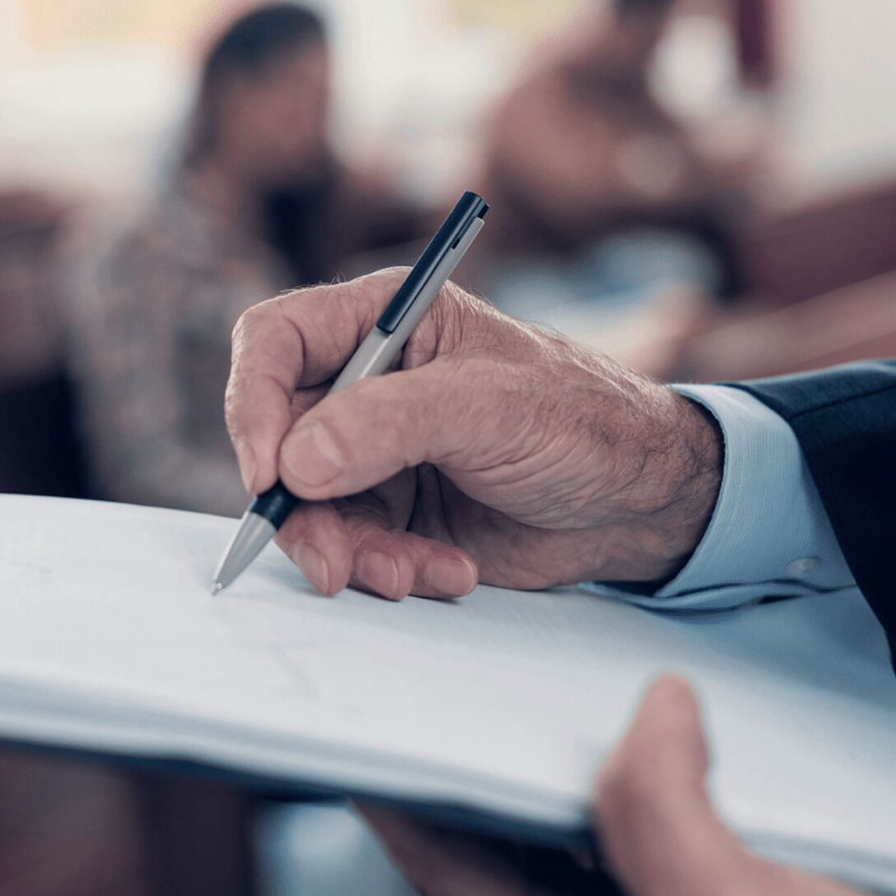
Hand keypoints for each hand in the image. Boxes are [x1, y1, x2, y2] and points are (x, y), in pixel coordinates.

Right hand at [223, 270, 720, 599]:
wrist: (643, 504)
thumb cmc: (585, 422)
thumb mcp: (490, 408)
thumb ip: (388, 424)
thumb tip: (294, 462)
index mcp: (385, 322)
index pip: (275, 340)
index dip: (253, 401)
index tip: (267, 472)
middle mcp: (367, 383)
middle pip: (278, 438)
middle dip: (301, 508)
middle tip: (331, 560)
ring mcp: (376, 452)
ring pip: (308, 506)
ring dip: (349, 552)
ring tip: (410, 573)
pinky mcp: (394, 512)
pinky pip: (352, 547)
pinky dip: (389, 570)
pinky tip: (449, 572)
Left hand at [359, 676, 895, 895]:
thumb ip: (658, 811)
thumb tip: (657, 712)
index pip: (458, 873)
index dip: (404, 800)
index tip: (366, 732)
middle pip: (521, 839)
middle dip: (494, 762)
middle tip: (461, 685)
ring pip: (597, 821)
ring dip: (582, 753)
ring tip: (556, 686)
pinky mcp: (732, 893)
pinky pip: (673, 811)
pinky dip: (665, 760)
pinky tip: (672, 718)